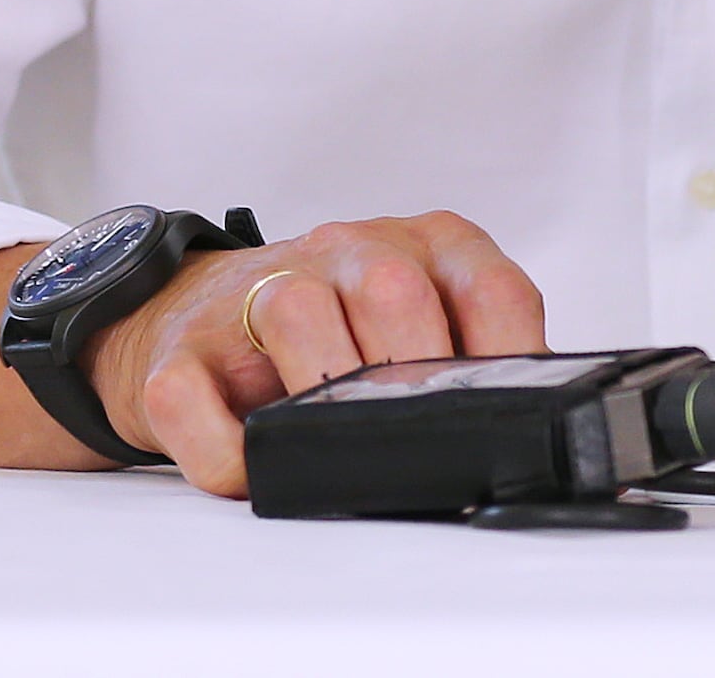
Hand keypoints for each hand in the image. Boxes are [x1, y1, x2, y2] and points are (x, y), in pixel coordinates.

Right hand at [85, 211, 550, 497]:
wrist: (193, 309)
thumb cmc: (329, 324)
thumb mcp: (418, 318)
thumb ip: (470, 356)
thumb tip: (532, 431)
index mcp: (422, 247)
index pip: (491, 287)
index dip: (511, 357)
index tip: (512, 420)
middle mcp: (346, 253)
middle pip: (397, 294)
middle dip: (416, 376)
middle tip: (421, 440)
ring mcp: (255, 294)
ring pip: (296, 315)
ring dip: (320, 393)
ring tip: (334, 448)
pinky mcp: (182, 351)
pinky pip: (194, 394)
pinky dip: (224, 448)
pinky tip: (253, 467)